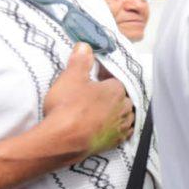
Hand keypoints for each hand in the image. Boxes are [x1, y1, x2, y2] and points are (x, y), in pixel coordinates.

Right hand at [34, 45, 133, 164]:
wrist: (63, 140)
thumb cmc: (67, 108)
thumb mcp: (71, 77)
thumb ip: (80, 61)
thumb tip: (85, 46)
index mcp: (116, 89)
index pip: (114, 78)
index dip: (103, 76)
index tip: (93, 77)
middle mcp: (124, 107)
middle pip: (122, 96)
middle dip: (111, 94)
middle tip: (96, 94)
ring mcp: (121, 126)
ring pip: (125, 114)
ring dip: (117, 111)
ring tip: (103, 109)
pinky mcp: (116, 142)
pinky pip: (123, 132)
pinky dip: (118, 128)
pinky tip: (110, 127)